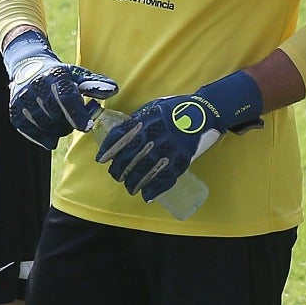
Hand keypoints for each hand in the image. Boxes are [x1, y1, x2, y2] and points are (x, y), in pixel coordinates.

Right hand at [2, 29, 117, 150]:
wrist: (28, 65)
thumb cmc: (59, 75)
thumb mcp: (78, 75)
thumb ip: (95, 84)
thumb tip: (113, 90)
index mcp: (56, 74)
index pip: (67, 97)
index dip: (78, 115)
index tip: (87, 126)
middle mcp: (36, 84)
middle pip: (56, 115)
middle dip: (69, 123)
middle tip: (74, 122)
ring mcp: (23, 98)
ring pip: (44, 125)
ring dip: (57, 130)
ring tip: (62, 123)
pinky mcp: (14, 110)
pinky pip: (30, 132)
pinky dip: (43, 138)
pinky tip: (51, 137)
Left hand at [96, 71, 262, 199]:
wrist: (204, 111)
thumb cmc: (175, 109)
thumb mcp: (153, 108)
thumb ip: (137, 121)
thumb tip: (119, 136)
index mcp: (146, 121)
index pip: (121, 136)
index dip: (109, 149)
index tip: (101, 160)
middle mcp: (155, 135)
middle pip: (131, 156)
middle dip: (119, 169)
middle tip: (115, 176)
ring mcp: (169, 148)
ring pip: (146, 170)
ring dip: (134, 182)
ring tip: (129, 188)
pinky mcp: (182, 159)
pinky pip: (166, 177)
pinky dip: (155, 189)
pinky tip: (147, 196)